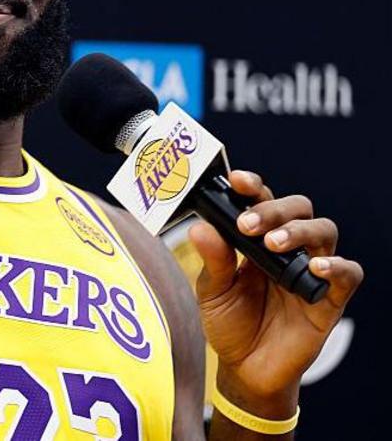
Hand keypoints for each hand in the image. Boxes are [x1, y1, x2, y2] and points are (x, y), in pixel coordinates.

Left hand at [190, 169, 361, 414]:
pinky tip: (314, 266)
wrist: (245, 368)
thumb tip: (200, 227)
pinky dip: (336, 265)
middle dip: (274, 209)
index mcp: (258, 239)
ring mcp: (311, 270)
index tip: (237, 181)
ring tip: (273, 244)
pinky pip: (348, 274)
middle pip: (298, 209)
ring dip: (300, 231)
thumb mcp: (212, 291)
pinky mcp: (330, 299)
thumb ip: (213, 260)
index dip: (253, 186)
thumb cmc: (230, 323)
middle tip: (248, 225)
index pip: (262, 201)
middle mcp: (289, 248)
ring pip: (324, 231)